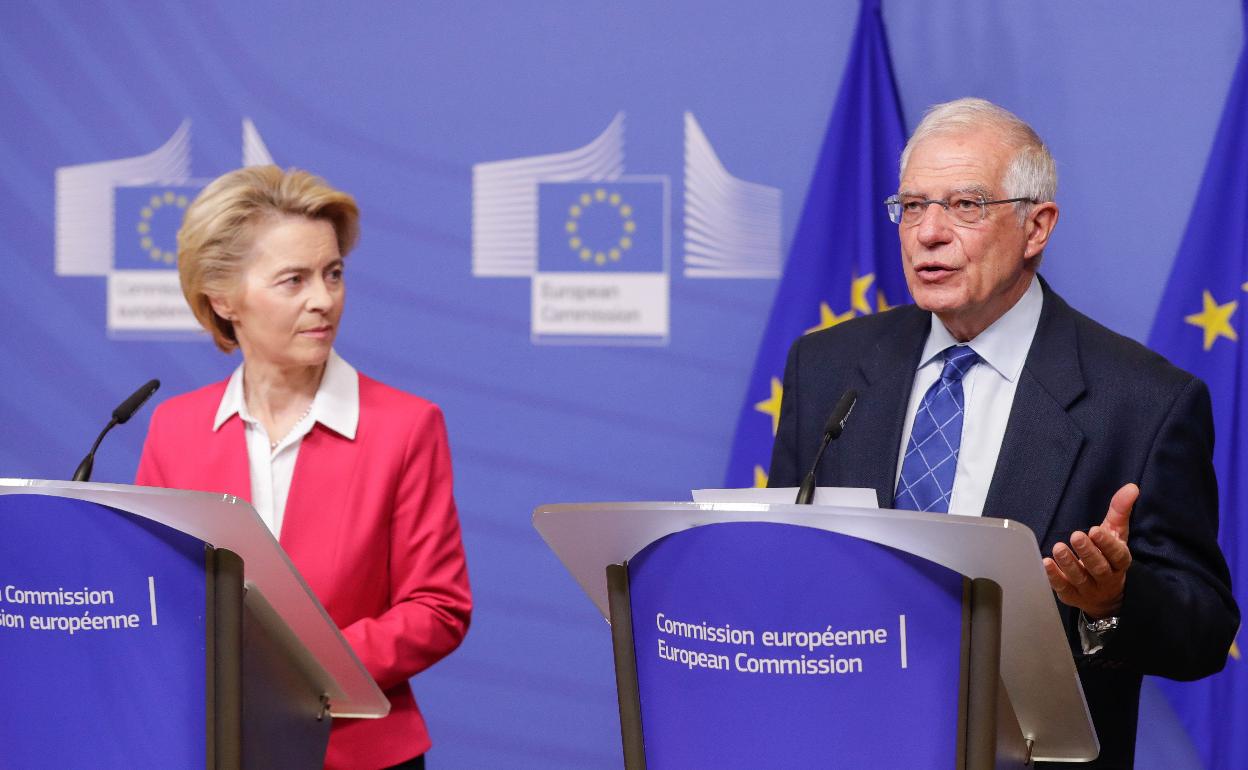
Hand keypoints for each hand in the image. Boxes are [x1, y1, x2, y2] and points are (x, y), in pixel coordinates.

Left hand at [1043, 483, 1136, 618]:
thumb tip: (1132, 487)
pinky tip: (1046, 563)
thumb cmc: (1108, 555)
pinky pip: (1063, 589)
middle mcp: (1107, 579)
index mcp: (1120, 563)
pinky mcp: (1072, 597)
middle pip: (1099, 568)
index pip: (1118, 555)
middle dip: (1088, 552)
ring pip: (1080, 578)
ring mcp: (1089, 590)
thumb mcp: (1116, 533)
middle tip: (1076, 535)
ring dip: (1069, 563)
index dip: (1107, 544)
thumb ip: (1120, 510)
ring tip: (1059, 547)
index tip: (1095, 530)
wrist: (1104, 595)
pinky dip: (1054, 577)